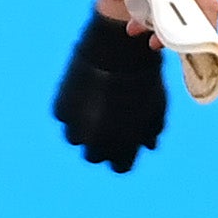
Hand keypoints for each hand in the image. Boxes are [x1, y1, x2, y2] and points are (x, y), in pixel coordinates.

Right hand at [53, 9, 167, 170]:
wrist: (117, 50)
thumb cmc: (143, 77)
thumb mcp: (156, 106)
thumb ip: (152, 130)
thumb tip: (148, 145)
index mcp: (124, 146)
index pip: (120, 167)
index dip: (123, 154)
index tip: (124, 141)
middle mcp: (97, 142)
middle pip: (95, 156)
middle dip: (101, 143)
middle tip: (106, 122)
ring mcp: (76, 127)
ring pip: (75, 138)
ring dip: (83, 129)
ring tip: (94, 106)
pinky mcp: (61, 110)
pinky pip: (65, 117)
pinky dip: (72, 108)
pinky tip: (84, 91)